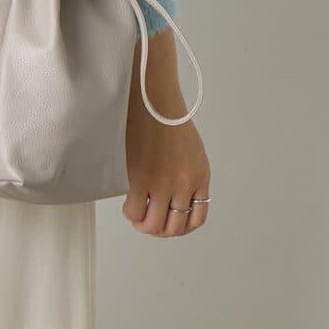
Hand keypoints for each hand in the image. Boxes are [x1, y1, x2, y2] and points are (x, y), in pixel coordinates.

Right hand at [121, 28, 209, 236]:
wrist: (152, 98)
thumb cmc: (165, 118)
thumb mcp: (189, 151)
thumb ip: (186, 176)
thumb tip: (172, 199)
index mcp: (200, 176)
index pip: (196, 219)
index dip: (179, 227)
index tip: (167, 220)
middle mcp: (184, 184)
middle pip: (174, 228)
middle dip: (159, 229)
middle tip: (147, 220)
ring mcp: (163, 183)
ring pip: (153, 225)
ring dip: (143, 225)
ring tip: (136, 214)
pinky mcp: (140, 179)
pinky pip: (134, 212)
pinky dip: (130, 213)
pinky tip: (128, 201)